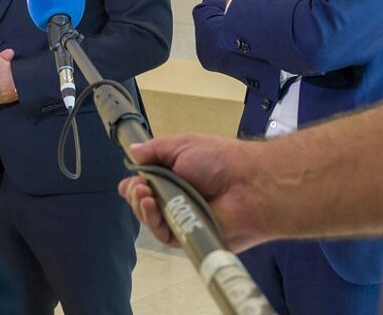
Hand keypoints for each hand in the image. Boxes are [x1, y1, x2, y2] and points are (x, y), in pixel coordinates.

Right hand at [118, 134, 264, 251]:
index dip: (135, 184)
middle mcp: (178, 199)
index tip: (133, 179)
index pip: (146, 185)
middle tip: (140, 187)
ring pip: (150, 221)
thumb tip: (132, 152)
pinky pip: (164, 235)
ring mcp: (183, 219)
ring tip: (146, 195)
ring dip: (142, 207)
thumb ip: (155, 150)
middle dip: (135, 195)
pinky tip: (153, 207)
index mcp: (176, 176)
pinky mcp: (189, 237)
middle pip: (143, 204)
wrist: (249, 185)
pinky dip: (154, 222)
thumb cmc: (220, 160)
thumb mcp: (183, 145)